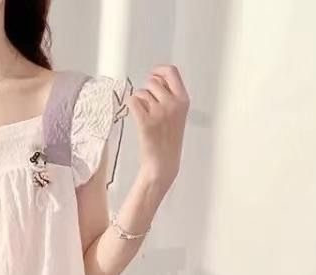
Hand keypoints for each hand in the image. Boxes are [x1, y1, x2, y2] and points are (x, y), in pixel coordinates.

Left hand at [127, 64, 189, 190]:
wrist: (163, 163)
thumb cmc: (169, 141)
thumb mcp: (178, 114)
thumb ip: (170, 96)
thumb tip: (156, 80)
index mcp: (183, 100)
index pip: (171, 72)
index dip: (159, 70)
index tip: (153, 73)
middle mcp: (172, 104)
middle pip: (153, 82)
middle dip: (148, 92)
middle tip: (148, 107)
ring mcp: (159, 112)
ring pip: (142, 93)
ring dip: (140, 102)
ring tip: (146, 117)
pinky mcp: (145, 121)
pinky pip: (133, 101)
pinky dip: (132, 106)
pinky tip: (136, 116)